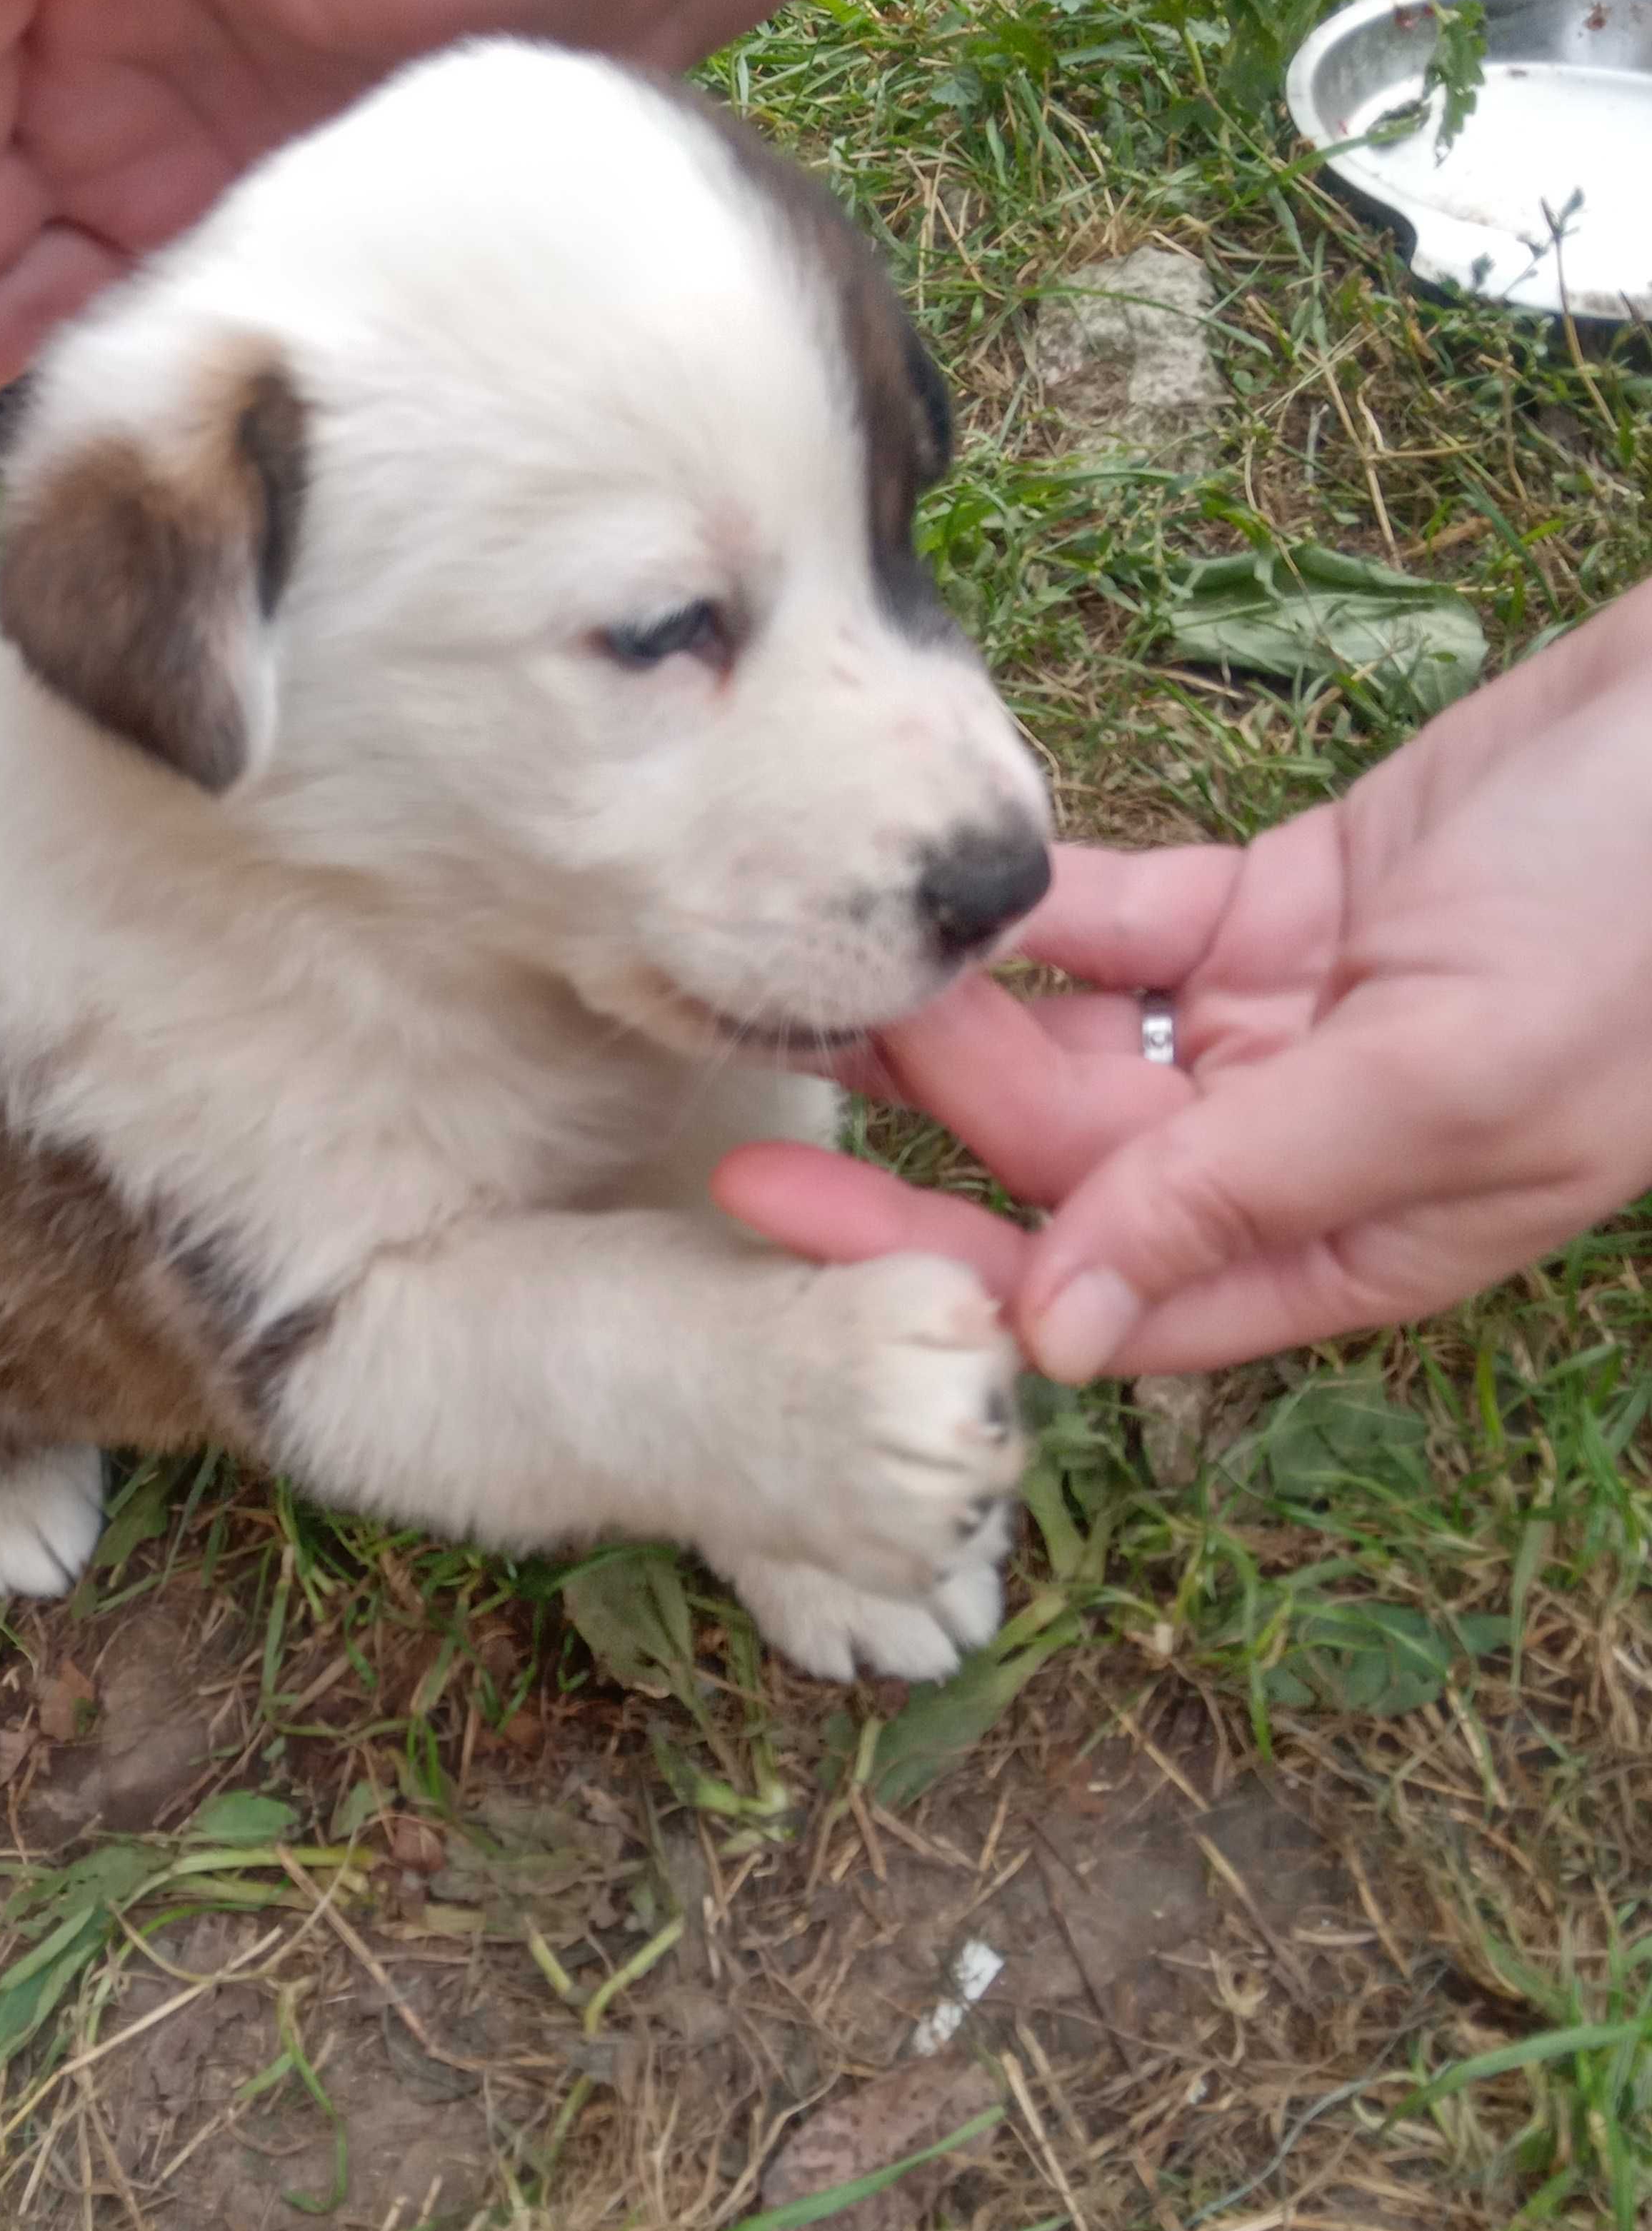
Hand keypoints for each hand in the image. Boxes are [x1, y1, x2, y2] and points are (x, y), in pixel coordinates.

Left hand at [713, 588, 1651, 1377]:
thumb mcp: (1459, 1071)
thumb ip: (1250, 1190)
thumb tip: (1064, 1330)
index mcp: (1353, 1240)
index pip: (1112, 1294)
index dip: (945, 1267)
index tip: (786, 1229)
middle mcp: (1301, 1149)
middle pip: (1066, 1169)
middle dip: (924, 1126)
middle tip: (772, 1070)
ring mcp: (1286, 1024)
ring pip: (1078, 1043)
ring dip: (962, 1011)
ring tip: (827, 960)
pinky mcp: (1281, 905)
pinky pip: (1128, 925)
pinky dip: (1041, 915)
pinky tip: (937, 900)